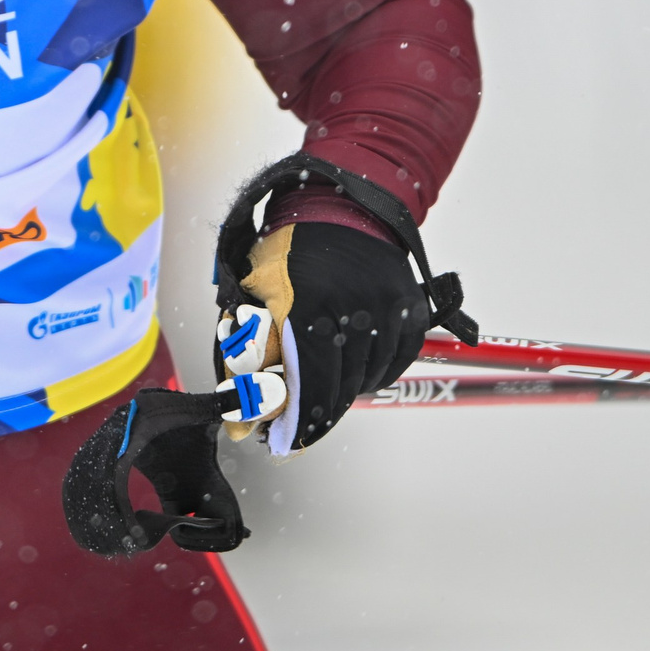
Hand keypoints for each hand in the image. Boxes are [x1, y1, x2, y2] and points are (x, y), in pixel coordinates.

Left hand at [231, 220, 429, 450]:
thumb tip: (238, 421)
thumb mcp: (255, 294)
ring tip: (325, 387)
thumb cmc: (288, 255)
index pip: (307, 383)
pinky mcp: (411, 309)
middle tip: (301, 423)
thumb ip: (246, 357)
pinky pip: (395, 364)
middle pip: (339, 388)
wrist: (338, 208)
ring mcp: (387, 308)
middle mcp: (352, 307)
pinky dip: (374, 376)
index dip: (296, 420)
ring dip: (345, 393)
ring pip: (368, 380)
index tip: (285, 441)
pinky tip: (354, 371)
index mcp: (306, 303)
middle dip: (316, 412)